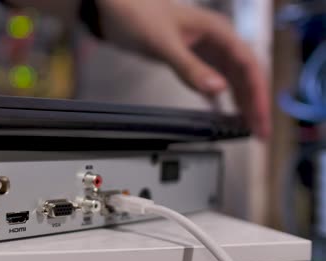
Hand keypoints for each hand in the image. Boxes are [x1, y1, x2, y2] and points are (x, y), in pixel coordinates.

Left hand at [97, 0, 270, 138]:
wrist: (115, 8)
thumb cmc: (139, 15)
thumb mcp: (163, 43)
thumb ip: (189, 67)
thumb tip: (218, 89)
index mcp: (217, 32)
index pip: (248, 65)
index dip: (258, 93)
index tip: (261, 117)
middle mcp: (216, 41)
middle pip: (244, 75)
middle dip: (254, 103)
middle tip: (260, 132)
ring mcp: (204, 50)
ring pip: (231, 79)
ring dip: (241, 102)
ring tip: (248, 127)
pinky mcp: (191, 59)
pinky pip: (213, 80)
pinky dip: (220, 97)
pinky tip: (224, 112)